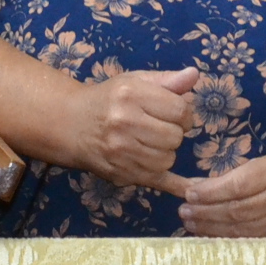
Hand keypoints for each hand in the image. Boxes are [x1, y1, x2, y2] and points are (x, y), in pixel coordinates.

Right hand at [75, 68, 197, 193]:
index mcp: (130, 95)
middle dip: (173, 133)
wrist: (71, 125)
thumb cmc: (108, 100)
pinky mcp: (121, 173)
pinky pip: (158, 181)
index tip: (173, 114)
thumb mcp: (134, 81)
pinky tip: (191, 190)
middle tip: (157, 129)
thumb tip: (194, 75)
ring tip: (148, 143)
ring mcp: (121, 152)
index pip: (180, 111)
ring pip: (168, 159)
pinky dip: (175, 186)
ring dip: (165, 153)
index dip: (183, 114)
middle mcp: (124, 123)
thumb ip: (166, 80)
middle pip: (175, 137)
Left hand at [179, 155, 265, 236]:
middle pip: (238, 209)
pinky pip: (248, 239)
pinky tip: (207, 233)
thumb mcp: (257, 166)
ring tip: (190, 222)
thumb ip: (227, 176)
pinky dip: (224, 237)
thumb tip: (190, 187)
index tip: (190, 194)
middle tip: (184, 211)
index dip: (212, 192)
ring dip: (211, 226)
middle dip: (207, 212)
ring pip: (242, 227)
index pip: (238, 185)